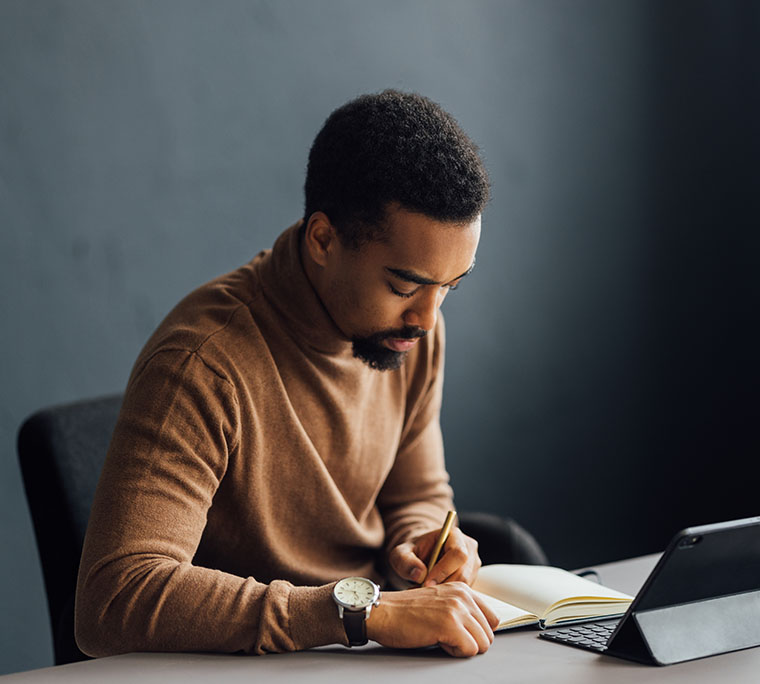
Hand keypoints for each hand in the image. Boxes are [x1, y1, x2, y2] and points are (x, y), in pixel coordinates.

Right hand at [366, 582, 497, 656]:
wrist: (382, 612)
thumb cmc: (405, 612)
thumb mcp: (439, 602)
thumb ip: (461, 609)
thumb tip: (483, 631)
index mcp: (462, 589)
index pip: (492, 618)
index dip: (477, 632)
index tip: (460, 633)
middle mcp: (462, 596)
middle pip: (489, 634)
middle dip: (470, 642)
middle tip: (446, 636)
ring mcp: (457, 609)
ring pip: (483, 643)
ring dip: (462, 647)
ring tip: (441, 637)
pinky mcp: (450, 625)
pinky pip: (470, 650)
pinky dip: (454, 652)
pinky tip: (437, 641)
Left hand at [388, 526, 480, 586]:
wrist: (421, 556)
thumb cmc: (412, 553)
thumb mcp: (400, 554)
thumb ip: (405, 561)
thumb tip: (419, 574)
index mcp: (454, 535)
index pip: (458, 554)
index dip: (443, 570)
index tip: (425, 582)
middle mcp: (469, 548)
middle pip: (464, 573)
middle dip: (443, 585)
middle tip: (423, 592)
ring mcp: (473, 564)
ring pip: (465, 586)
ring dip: (445, 593)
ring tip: (426, 592)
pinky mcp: (472, 579)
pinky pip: (464, 593)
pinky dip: (449, 597)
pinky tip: (434, 595)